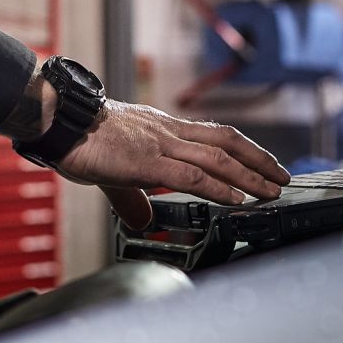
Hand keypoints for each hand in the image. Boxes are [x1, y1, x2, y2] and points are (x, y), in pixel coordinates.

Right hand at [51, 99, 289, 231]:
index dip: (242, 149)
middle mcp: (168, 132)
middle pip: (227, 141)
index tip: (262, 164)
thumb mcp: (114, 169)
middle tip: (282, 176)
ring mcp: (161, 144)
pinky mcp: (148, 162)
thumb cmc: (80, 139)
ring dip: (250, 176)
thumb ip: (133, 197)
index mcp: (162, 129)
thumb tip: (143, 220)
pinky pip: (192, 175)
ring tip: (271, 190)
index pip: (213, 135)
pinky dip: (219, 188)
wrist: (59, 121)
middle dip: (259, 160)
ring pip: (218, 158)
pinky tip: (236, 199)